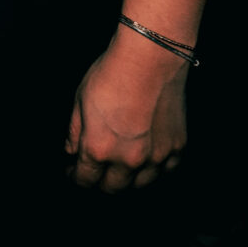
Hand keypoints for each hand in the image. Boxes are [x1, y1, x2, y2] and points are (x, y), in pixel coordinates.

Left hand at [64, 33, 188, 192]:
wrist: (151, 58)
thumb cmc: (113, 74)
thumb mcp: (80, 100)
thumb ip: (74, 132)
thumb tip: (70, 152)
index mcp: (99, 150)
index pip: (84, 180)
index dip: (75, 178)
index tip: (73, 172)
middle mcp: (128, 160)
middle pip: (112, 188)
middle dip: (100, 182)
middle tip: (96, 172)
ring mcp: (157, 156)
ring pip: (140, 184)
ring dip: (127, 180)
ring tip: (120, 167)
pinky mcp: (177, 147)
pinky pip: (165, 171)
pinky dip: (154, 169)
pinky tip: (146, 160)